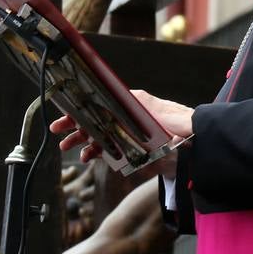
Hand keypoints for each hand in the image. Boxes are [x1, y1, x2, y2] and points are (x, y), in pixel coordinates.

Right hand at [51, 90, 192, 176]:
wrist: (196, 146)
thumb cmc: (177, 123)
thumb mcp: (154, 110)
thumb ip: (134, 105)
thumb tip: (112, 96)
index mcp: (130, 103)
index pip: (100, 102)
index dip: (81, 108)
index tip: (65, 112)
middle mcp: (127, 116)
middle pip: (96, 119)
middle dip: (75, 125)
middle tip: (57, 131)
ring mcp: (129, 133)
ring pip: (100, 135)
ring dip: (82, 141)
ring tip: (66, 147)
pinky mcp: (133, 150)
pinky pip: (110, 150)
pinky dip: (97, 153)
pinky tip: (87, 157)